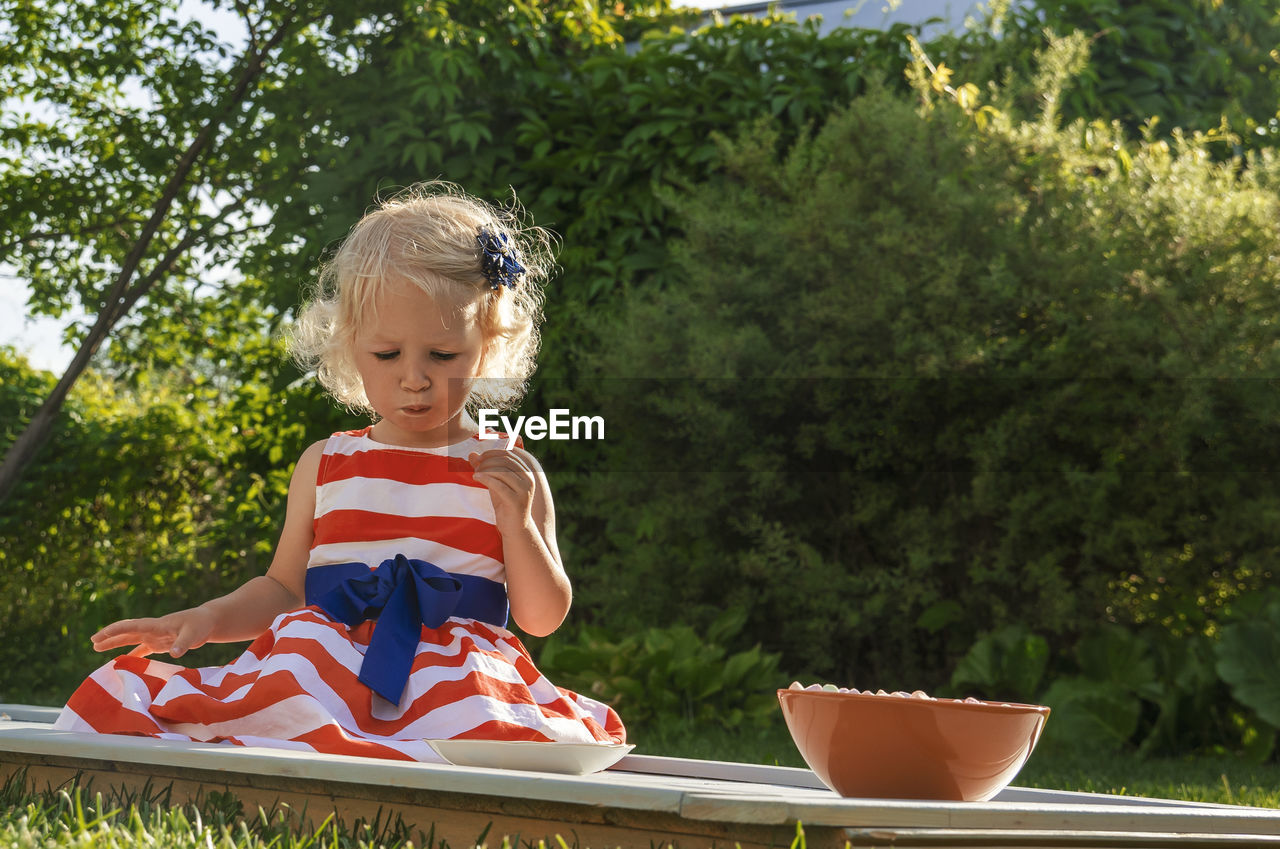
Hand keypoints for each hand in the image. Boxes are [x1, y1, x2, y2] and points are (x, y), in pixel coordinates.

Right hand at [91, 606, 216, 658]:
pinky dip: (131, 654)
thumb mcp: (194, 634)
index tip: (100, 635)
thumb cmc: (201, 625)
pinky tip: (122, 661)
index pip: (132, 626)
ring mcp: (155, 635)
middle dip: (109, 636)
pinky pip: (142, 649)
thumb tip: (174, 653)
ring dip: (115, 643)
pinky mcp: (160, 643)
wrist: (208, 621)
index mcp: (156, 625)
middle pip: (126, 631)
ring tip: (96, 647)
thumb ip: (183, 643)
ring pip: (130, 639)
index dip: (115, 630)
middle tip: (92, 641)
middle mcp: (152, 629)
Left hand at [468, 447, 536, 531]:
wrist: (516, 529)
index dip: (493, 453)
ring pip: (503, 472)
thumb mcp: (496, 485)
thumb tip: (472, 454)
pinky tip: (477, 478)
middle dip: (488, 461)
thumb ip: (487, 470)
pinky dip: (486, 479)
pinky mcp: (516, 502)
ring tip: (475, 473)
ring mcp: (524, 491)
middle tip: (476, 465)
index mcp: (527, 473)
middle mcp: (529, 480)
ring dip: (486, 469)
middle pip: (506, 461)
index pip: (510, 454)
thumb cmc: (506, 506)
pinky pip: (499, 486)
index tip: (479, 457)